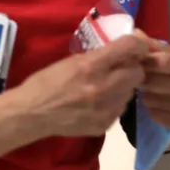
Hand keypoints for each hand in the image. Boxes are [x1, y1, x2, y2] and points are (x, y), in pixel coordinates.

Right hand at [20, 35, 148, 137]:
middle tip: (120, 68)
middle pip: (138, 72)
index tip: (136, 46)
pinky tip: (99, 102)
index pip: (130, 48)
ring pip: (131, 92)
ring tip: (106, 87)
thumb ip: (101, 55)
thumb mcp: (73, 60)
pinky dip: (115, 103)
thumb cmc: (47, 82)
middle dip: (132, 68)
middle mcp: (103, 87)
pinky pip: (121, 108)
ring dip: (124, 86)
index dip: (137, 44)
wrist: (32, 114)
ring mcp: (105, 109)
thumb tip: (125, 49)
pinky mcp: (104, 124)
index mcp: (91, 65)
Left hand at [138, 37, 169, 137]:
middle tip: (141, 77)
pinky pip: (153, 114)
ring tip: (153, 91)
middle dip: (142, 78)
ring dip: (146, 94)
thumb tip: (135, 35)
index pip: (163, 61)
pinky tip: (159, 104)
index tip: (136, 61)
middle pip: (152, 82)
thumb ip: (158, 47)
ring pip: (149, 99)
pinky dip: (151, 108)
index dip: (145, 60)